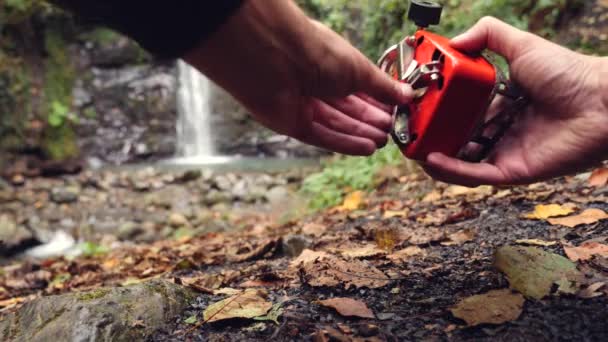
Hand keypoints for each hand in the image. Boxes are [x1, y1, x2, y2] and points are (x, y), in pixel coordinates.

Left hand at [184, 0, 411, 155]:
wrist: (275, 59)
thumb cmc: (315, 51)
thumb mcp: (359, 69)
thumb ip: (382, 86)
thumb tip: (406, 95)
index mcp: (330, 64)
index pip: (357, 87)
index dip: (376, 100)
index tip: (396, 112)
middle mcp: (315, 83)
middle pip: (346, 108)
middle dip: (369, 120)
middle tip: (392, 131)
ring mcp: (302, 104)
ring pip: (336, 124)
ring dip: (360, 134)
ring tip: (383, 142)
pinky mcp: (292, 123)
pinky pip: (322, 136)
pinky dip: (344, 143)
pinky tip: (366, 148)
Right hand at [423, 17, 607, 186]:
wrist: (602, 100)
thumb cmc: (569, 72)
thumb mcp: (521, 45)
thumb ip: (488, 35)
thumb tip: (452, 40)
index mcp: (500, 106)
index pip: (461, 112)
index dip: (439, 111)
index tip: (418, 105)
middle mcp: (500, 131)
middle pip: (457, 138)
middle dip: (431, 136)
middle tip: (408, 131)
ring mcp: (505, 152)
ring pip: (461, 162)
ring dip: (435, 156)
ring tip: (413, 148)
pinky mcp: (512, 171)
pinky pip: (476, 174)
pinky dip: (451, 169)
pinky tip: (431, 158)